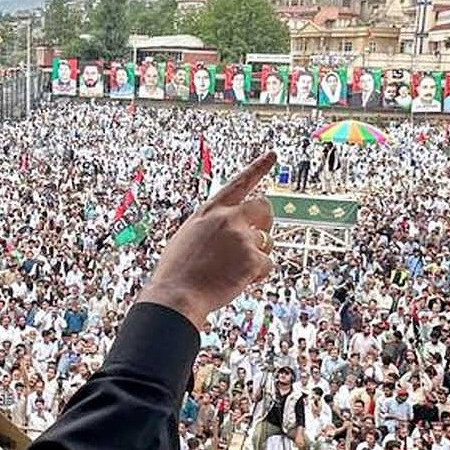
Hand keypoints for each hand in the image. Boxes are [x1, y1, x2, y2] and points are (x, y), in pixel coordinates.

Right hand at [138, 151, 276, 329]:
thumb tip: (229, 230)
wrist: (176, 295)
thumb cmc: (177, 271)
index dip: (258, 167)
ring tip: (233, 270)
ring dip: (257, 255)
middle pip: (264, 207)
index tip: (272, 155)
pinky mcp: (252, 258)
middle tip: (256, 238)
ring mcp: (241, 237)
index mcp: (209, 210)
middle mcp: (227, 218)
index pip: (238, 183)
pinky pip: (267, 264)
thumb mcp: (187, 236)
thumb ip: (210, 226)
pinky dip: (257, 275)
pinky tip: (238, 280)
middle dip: (265, 221)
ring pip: (266, 240)